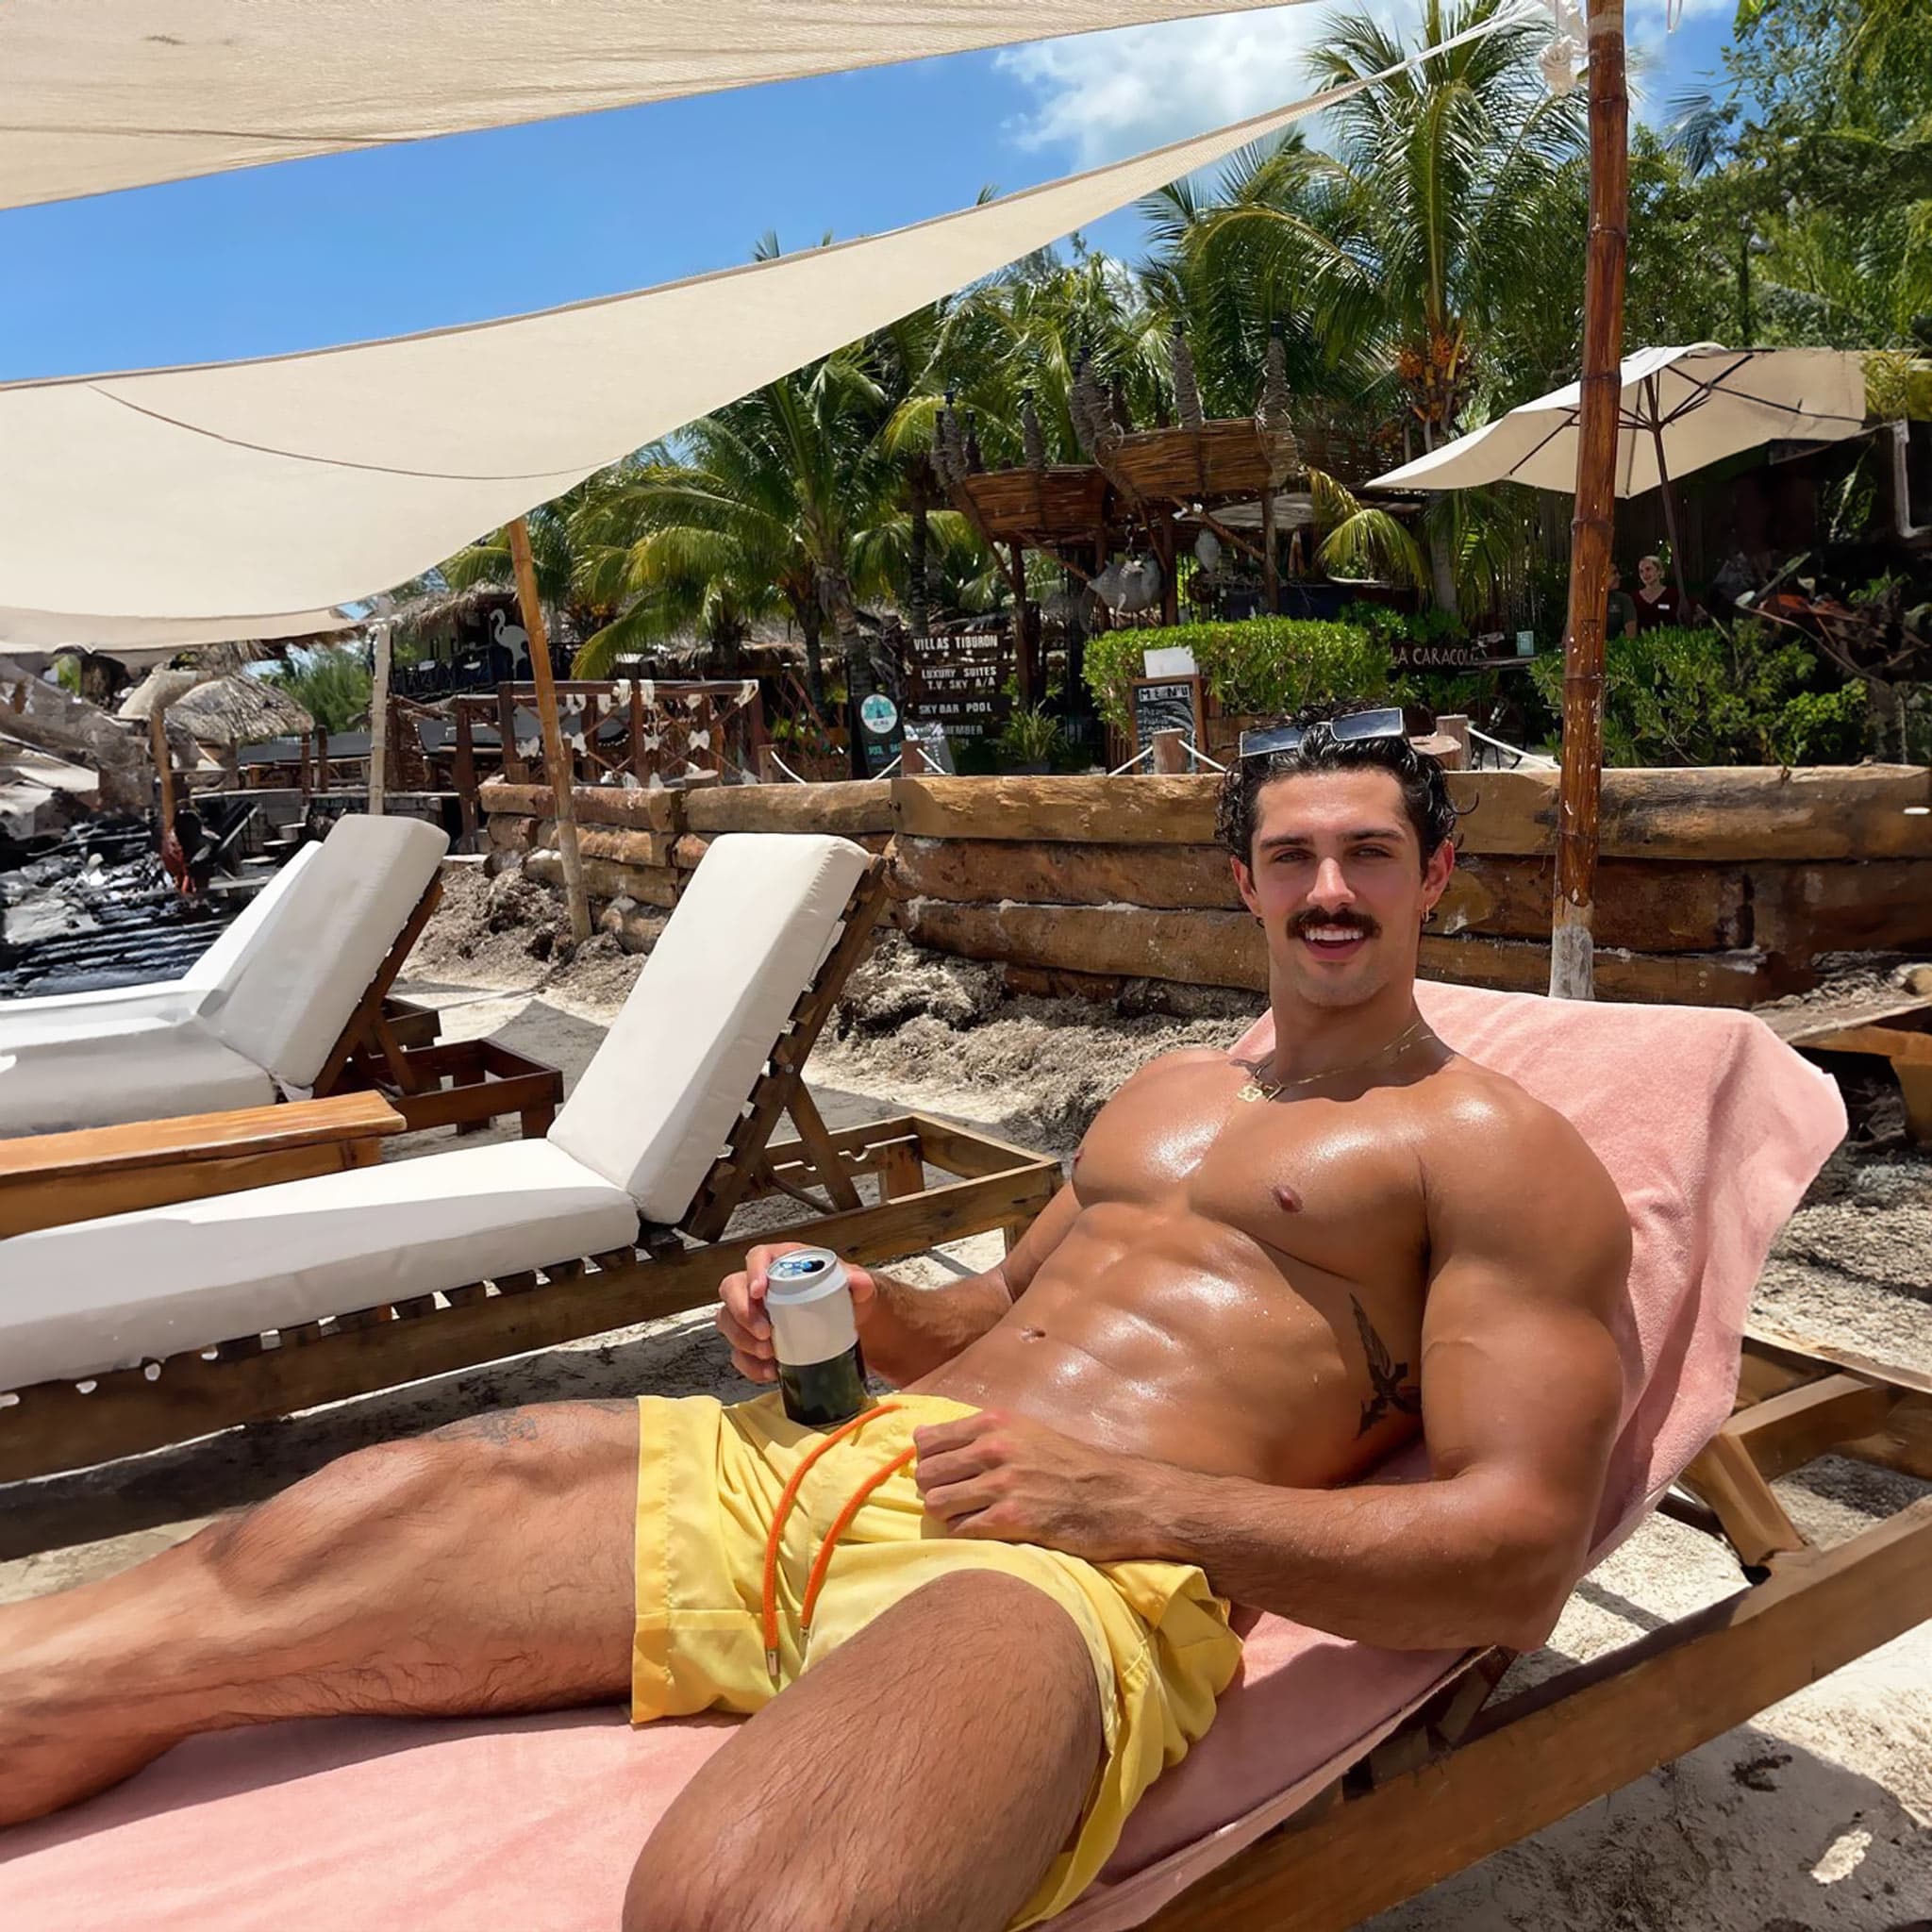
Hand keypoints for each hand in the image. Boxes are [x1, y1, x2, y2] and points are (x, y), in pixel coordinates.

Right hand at [715, 1244, 876, 1384]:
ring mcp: (753, 1312)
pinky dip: (749, 1365)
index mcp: (783, 1262)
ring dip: (743, 1340)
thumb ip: (860, 1283)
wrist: (847, 1324)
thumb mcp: (857, 1287)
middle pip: (732, 1289)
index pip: (757, 1257)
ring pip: (728, 1321)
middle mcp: (761, 1284)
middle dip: (742, 1313)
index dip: (753, 1272)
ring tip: (769, 1354)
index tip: (760, 1291)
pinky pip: (739, 1352)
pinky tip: (769, 1371)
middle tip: (765, 1333)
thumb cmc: (845, 1296)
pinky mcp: (754, 1339)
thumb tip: (858, 1282)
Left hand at [913, 1411, 1154, 1562]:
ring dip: (948, 1515)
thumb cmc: (1070, 1464)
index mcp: (994, 1422)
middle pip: (926, 1473)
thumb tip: (920, 1439)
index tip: (945, 1474)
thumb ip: (978, 1434)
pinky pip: (961, 1529)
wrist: (1117, 1495)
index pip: (927, 1441)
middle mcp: (994, 1447)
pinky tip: (987, 1531)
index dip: (930, 1461)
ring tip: (971, 1516)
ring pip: (936, 1503)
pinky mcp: (1012, 1518)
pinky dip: (966, 1534)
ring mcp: (1003, 1483)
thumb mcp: (1025, 1432)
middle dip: (934, 1489)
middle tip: (957, 1500)